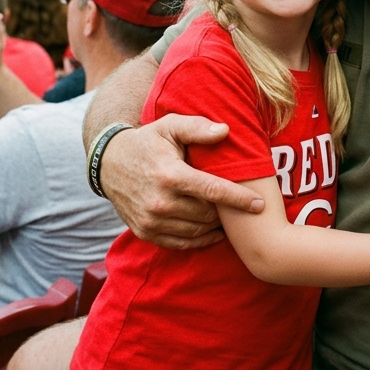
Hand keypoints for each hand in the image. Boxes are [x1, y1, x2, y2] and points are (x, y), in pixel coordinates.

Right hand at [98, 114, 265, 248]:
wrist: (109, 164)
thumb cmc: (147, 141)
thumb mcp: (170, 126)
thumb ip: (197, 128)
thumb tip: (225, 131)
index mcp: (170, 175)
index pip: (213, 191)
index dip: (239, 199)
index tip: (260, 204)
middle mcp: (160, 202)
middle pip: (207, 214)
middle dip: (228, 211)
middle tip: (245, 206)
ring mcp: (151, 221)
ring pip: (196, 231)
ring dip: (216, 226)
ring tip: (231, 218)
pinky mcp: (145, 232)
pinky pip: (180, 243)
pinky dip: (200, 240)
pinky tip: (213, 231)